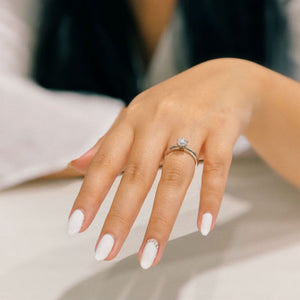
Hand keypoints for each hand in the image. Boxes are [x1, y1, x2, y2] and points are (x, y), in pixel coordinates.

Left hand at [67, 58, 265, 268]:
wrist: (224, 79)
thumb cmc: (175, 102)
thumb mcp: (138, 115)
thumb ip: (108, 141)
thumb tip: (75, 165)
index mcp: (133, 118)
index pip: (106, 160)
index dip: (89, 193)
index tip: (76, 228)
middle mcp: (159, 120)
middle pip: (137, 173)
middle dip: (120, 216)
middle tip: (105, 252)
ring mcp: (192, 124)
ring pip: (174, 176)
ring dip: (161, 219)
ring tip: (149, 254)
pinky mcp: (222, 130)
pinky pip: (217, 167)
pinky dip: (211, 198)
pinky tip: (204, 226)